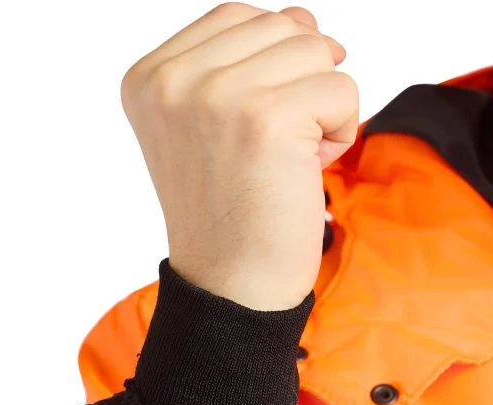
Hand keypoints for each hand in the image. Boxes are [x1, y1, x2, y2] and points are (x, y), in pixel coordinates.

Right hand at [120, 3, 358, 309]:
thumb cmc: (232, 218)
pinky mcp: (266, 117)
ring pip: (317, 53)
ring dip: (323, 110)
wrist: (232, 289)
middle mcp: (174, 80)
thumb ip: (244, 64)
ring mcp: (216, 95)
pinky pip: (343, 90)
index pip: (239, 17)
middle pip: (284, 28)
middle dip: (302, 89)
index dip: (276, 68)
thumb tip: (304, 19)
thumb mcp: (213, 130)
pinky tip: (308, 170)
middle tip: (277, 152)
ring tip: (291, 160)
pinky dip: (341, 133)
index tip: (262, 132)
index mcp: (150, 77)